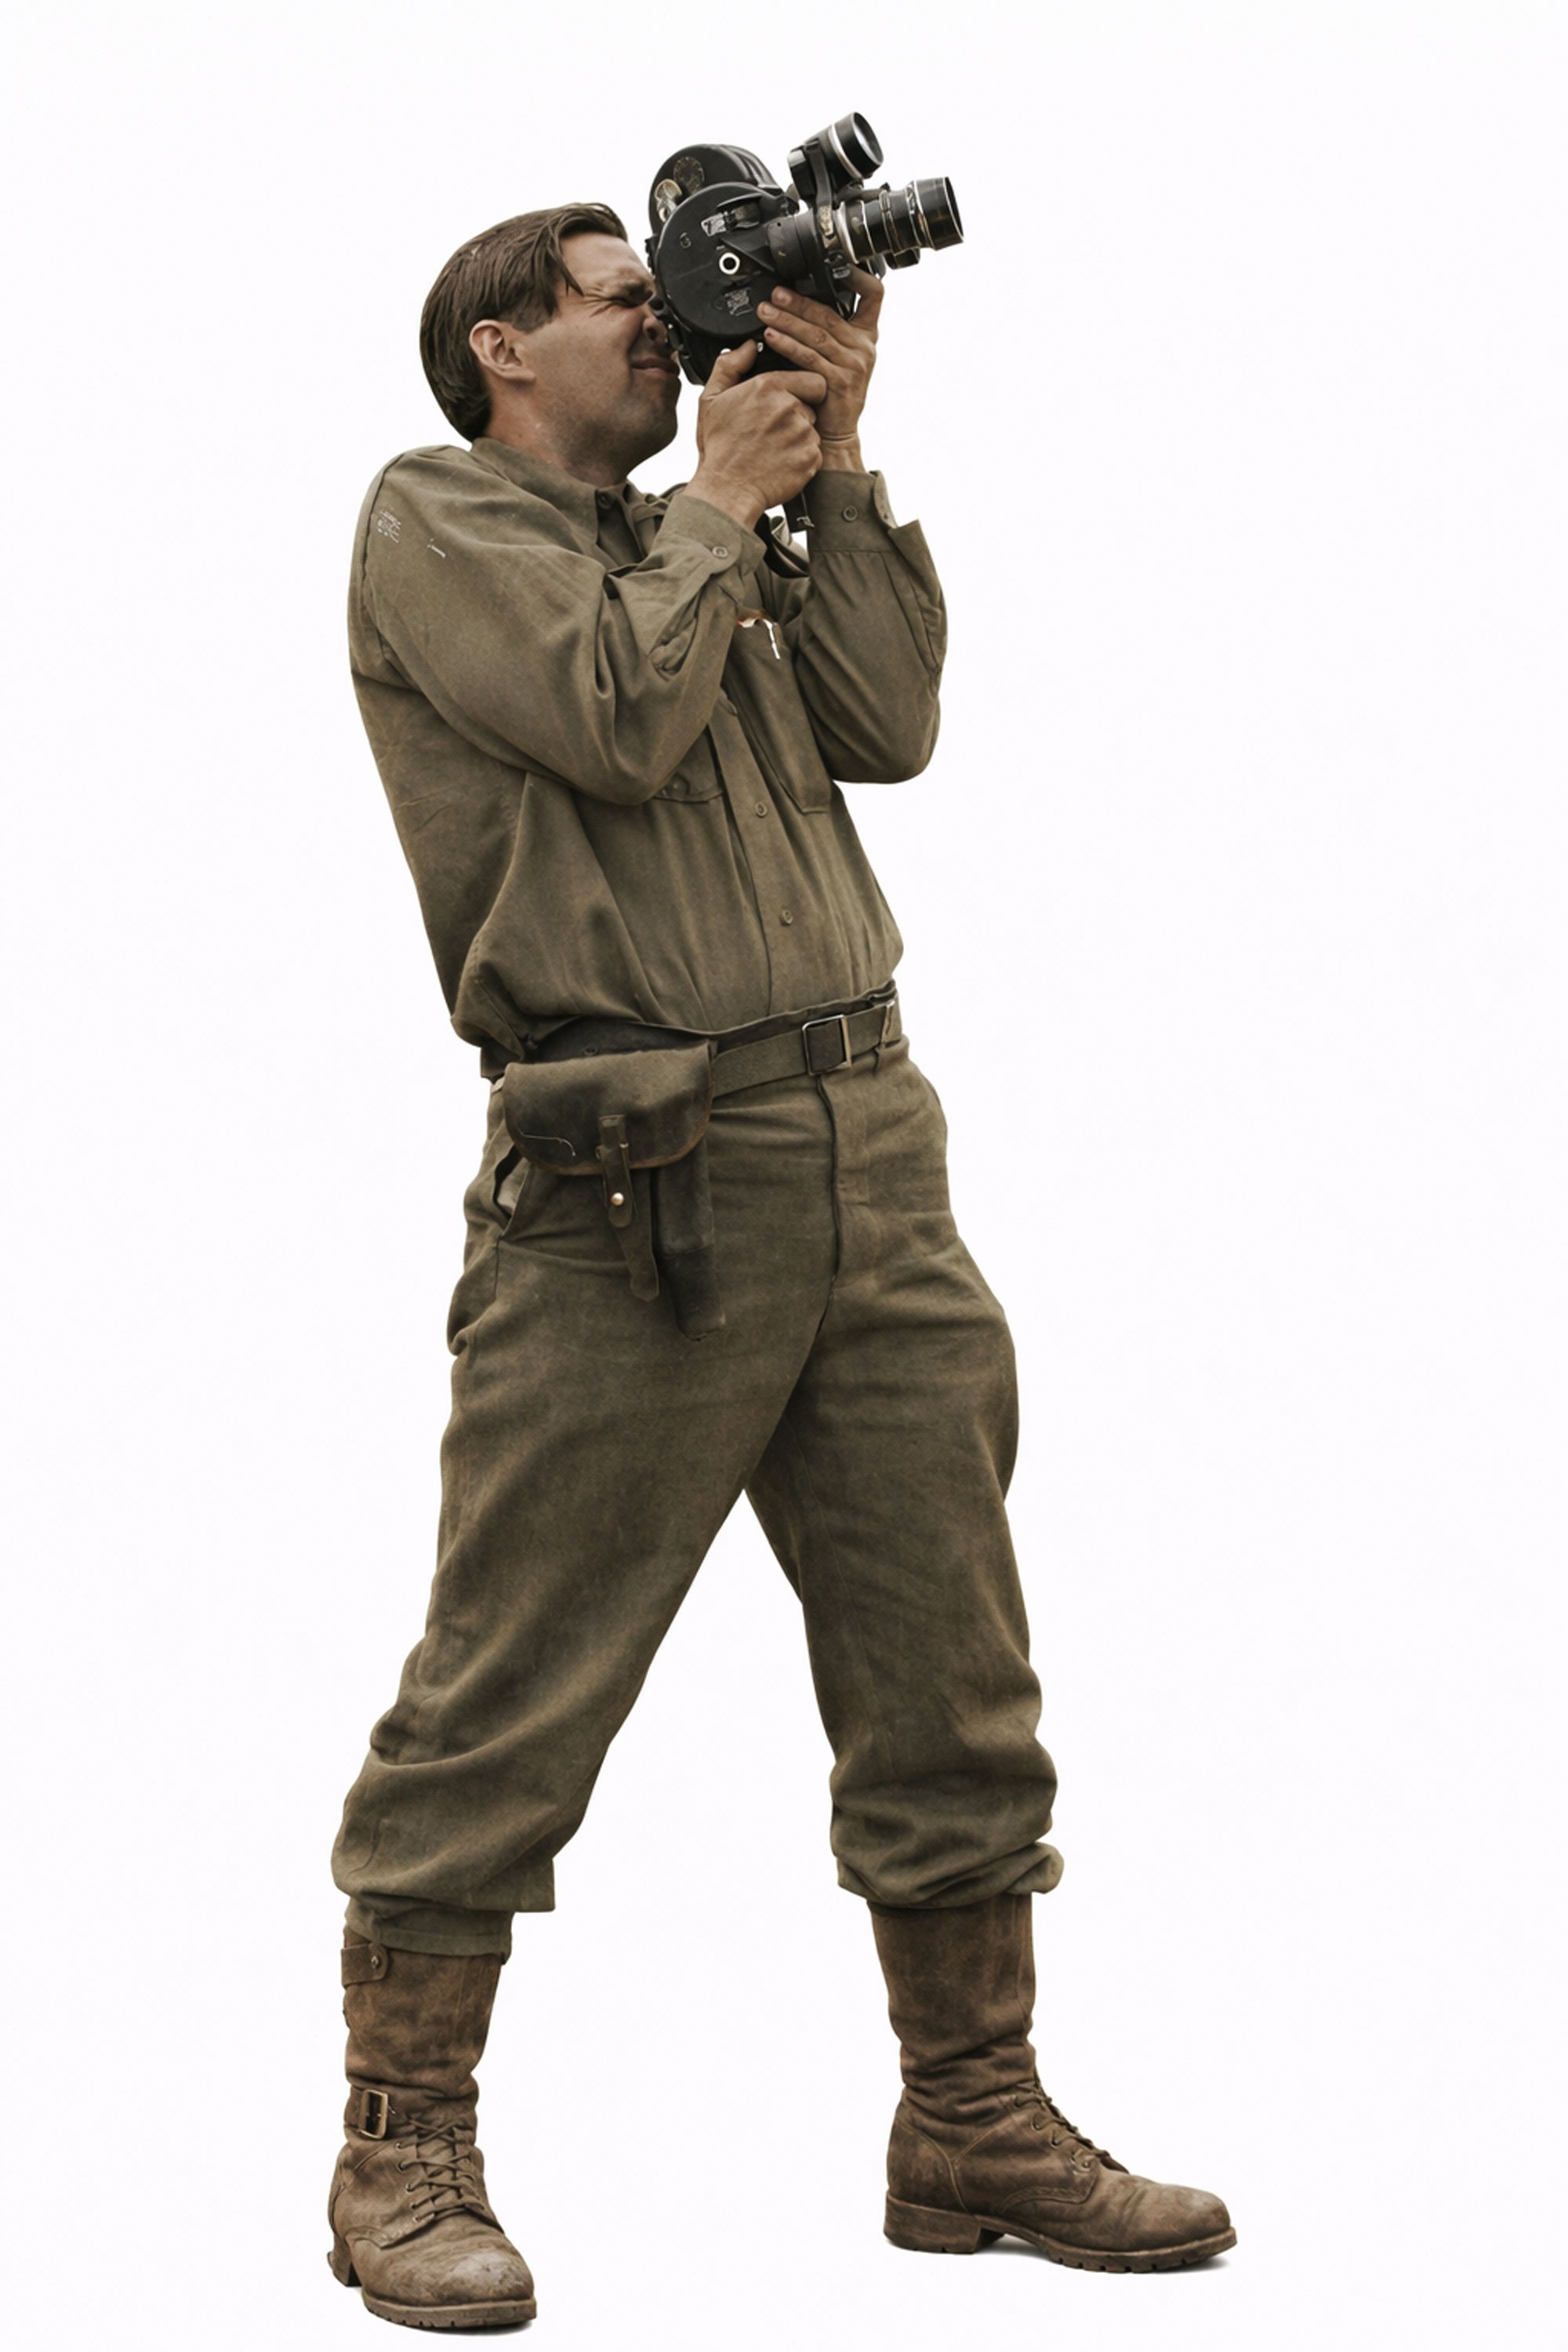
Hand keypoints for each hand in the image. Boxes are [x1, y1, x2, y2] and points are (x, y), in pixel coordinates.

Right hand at [688, 341, 826, 530]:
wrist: (726, 490)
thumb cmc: (719, 448)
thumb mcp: (711, 399)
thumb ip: (730, 366)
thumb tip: (748, 346)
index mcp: (769, 387)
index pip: (812, 378)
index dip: (803, 389)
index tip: (790, 398)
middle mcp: (790, 407)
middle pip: (812, 404)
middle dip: (798, 413)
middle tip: (773, 428)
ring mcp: (802, 435)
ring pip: (812, 429)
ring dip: (798, 437)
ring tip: (773, 447)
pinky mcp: (810, 460)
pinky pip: (814, 453)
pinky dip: (801, 458)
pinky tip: (779, 462)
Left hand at [756, 268, 880, 453]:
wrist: (834, 432)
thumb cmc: (831, 393)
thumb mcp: (838, 355)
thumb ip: (829, 329)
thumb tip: (799, 299)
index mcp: (866, 334)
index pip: (874, 295)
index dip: (858, 276)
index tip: (836, 265)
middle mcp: (864, 346)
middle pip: (830, 312)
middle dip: (798, 301)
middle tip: (775, 294)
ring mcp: (854, 364)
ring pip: (817, 334)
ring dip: (787, 321)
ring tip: (765, 312)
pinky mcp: (840, 381)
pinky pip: (809, 358)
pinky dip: (788, 346)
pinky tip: (771, 338)